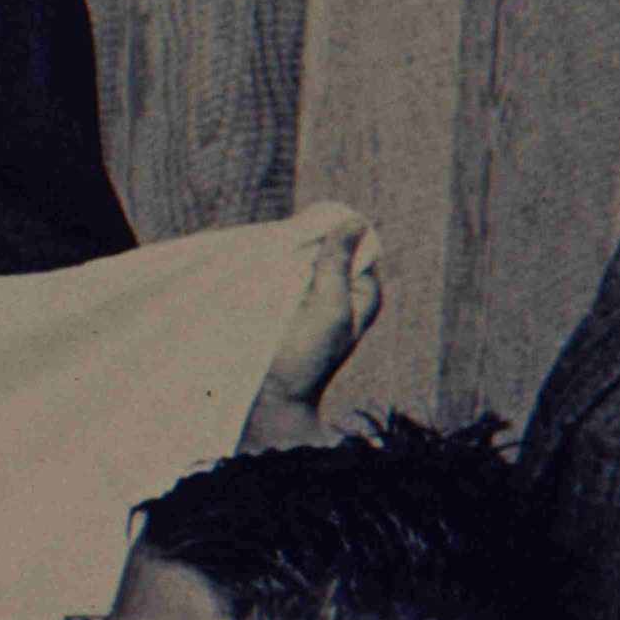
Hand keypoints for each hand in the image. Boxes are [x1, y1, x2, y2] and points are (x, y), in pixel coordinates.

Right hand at [239, 216, 385, 451]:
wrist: (269, 398)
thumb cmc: (306, 360)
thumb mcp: (330, 309)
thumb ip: (338, 266)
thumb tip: (353, 221)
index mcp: (362, 294)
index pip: (355, 244)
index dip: (333, 233)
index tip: (307, 232)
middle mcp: (339, 293)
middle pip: (327, 249)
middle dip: (306, 243)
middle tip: (283, 245)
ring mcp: (310, 299)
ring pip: (302, 261)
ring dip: (285, 256)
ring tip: (267, 258)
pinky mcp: (283, 305)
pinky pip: (281, 276)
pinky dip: (271, 268)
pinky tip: (256, 268)